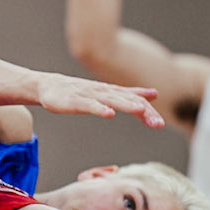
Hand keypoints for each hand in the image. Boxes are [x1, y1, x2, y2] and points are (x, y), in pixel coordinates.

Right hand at [33, 72, 163, 129]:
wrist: (49, 86)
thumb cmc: (79, 92)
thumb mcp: (109, 93)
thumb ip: (130, 94)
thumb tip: (154, 94)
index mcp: (113, 92)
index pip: (135, 100)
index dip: (148, 111)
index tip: (159, 124)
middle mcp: (104, 92)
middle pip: (127, 100)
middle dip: (143, 112)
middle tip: (158, 124)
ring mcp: (90, 95)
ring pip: (111, 100)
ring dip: (126, 105)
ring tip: (140, 110)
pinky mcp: (75, 101)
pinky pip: (89, 105)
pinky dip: (99, 108)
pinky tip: (108, 113)